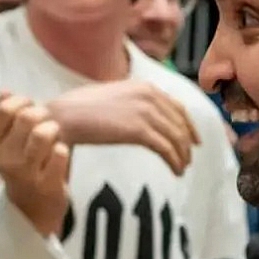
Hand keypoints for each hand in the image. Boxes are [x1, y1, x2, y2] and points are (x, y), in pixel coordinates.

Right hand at [0, 92, 69, 237]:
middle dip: (43, 115)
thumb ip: (5, 119)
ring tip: (54, 137)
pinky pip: (60, 152)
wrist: (30, 213)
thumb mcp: (7, 147)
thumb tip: (4, 92)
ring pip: (43, 133)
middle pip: (27, 117)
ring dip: (54, 130)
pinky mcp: (47, 185)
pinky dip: (63, 150)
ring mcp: (26, 174)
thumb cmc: (21, 171)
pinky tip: (59, 156)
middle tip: (47, 124)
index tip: (30, 107)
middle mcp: (5, 160)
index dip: (22, 101)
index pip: (4, 109)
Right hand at [46, 80, 199, 175]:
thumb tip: (137, 117)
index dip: (188, 123)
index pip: (175, 105)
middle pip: (179, 122)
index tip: (194, 138)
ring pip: (176, 137)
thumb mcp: (111, 98)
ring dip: (182, 155)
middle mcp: (148, 96)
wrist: (64, 117)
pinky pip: (166, 148)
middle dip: (188, 141)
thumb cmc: (79, 111)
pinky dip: (175, 161)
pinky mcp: (139, 130)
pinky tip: (176, 171)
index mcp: (143, 86)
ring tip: (183, 168)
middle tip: (190, 157)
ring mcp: (145, 112)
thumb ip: (130, 104)